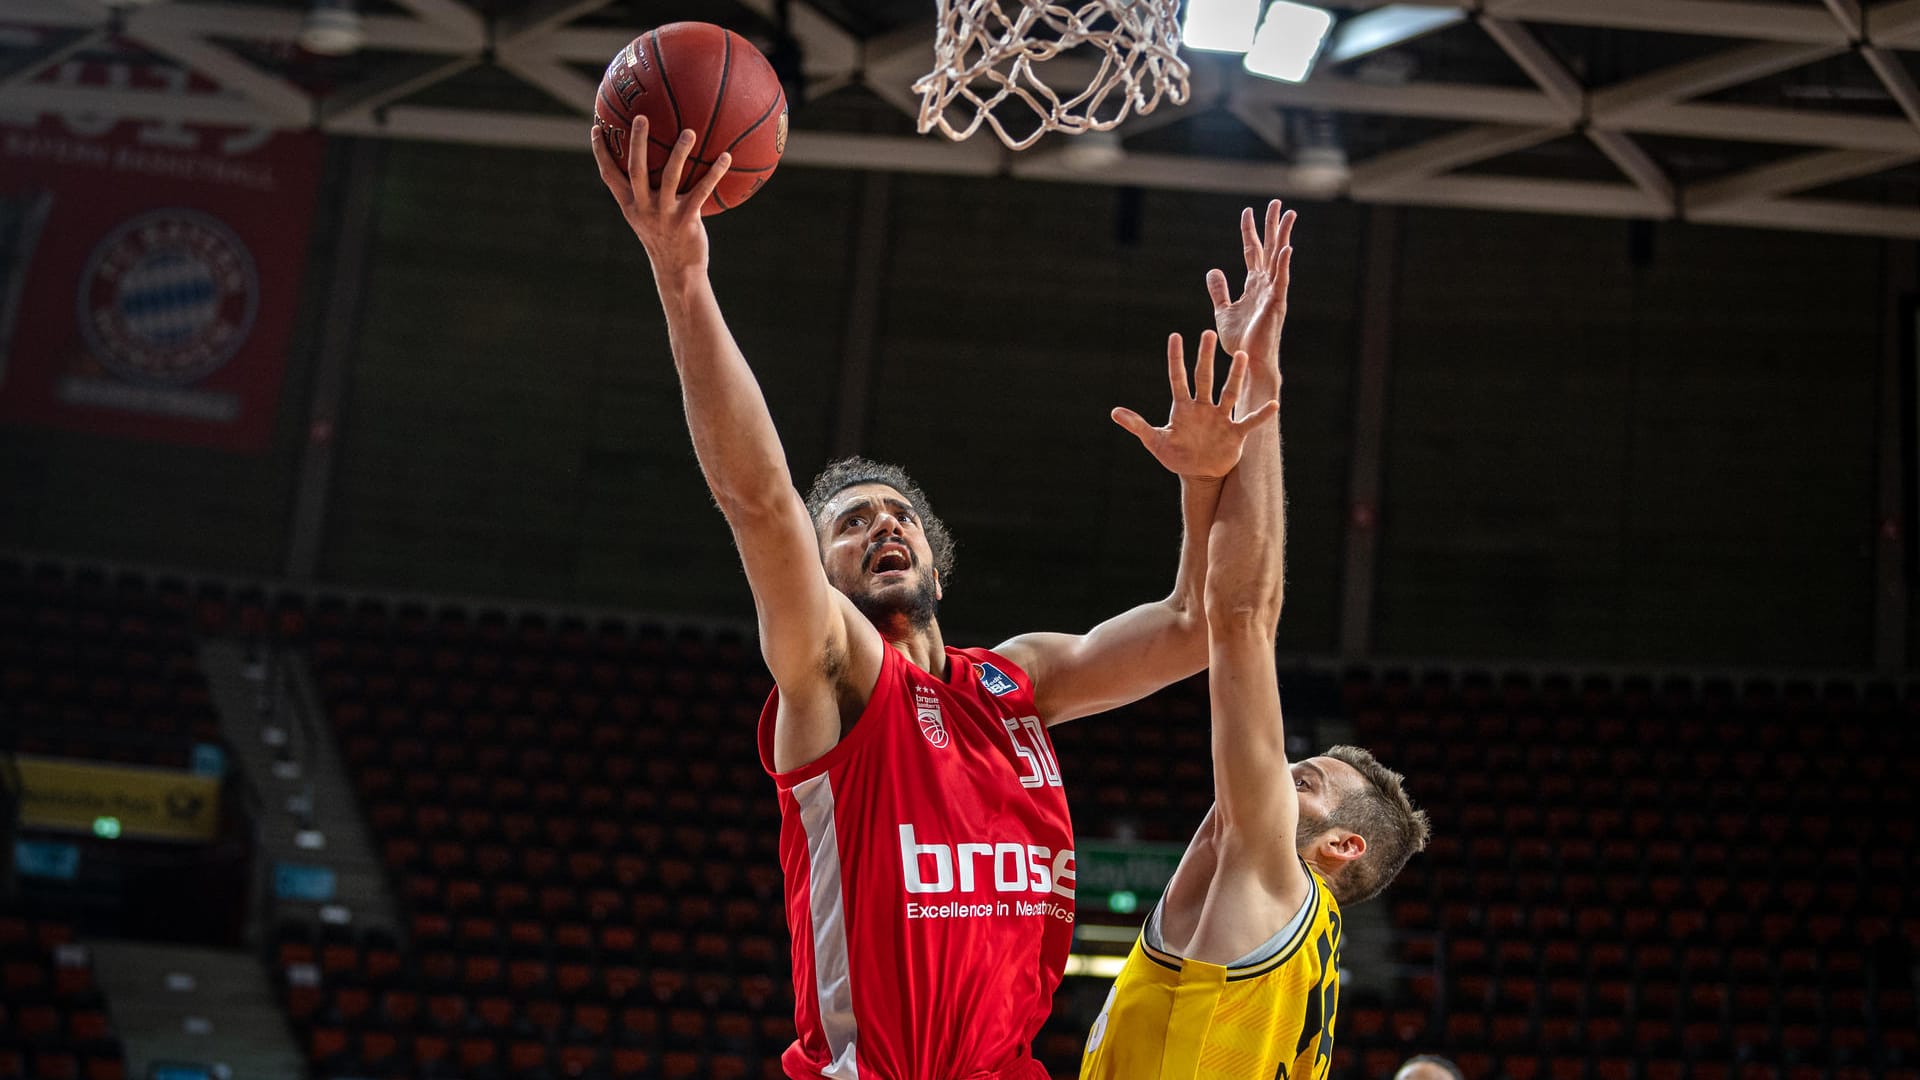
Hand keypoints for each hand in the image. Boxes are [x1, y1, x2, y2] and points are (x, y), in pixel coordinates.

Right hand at [591, 115, 731, 276]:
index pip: (609, 176)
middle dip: (637, 143)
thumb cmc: (665, 240)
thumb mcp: (649, 219)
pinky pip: (701, 192)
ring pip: (669, 177)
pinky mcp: (686, 221)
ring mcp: (664, 214)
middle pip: (635, 169)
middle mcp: (643, 208)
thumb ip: (646, 195)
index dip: (600, 152)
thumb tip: (655, 167)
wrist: (678, 272)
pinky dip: (714, 174)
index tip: (597, 127)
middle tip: (641, 117)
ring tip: (689, 132)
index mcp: (630, 206)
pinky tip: (726, 157)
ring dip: (679, 153)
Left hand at [1112, 330, 1279, 480]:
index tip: (1174, 337)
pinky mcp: (1235, 434)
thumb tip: (1114, 412)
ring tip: (1241, 355)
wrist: (1200, 474)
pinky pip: (1249, 421)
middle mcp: (1203, 408)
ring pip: (1229, 393)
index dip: (1176, 359)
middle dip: (1206, 357)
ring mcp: (1220, 419)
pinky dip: (1261, 415)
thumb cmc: (1177, 456)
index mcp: (1183, 408)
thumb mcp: (1156, 442)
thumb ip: (1138, 426)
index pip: (1178, 378)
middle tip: (1208, 333)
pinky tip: (1273, 404)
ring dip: (1235, 375)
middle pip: (1205, 378)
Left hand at [1207, 200, 1294, 363]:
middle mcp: (1266, 284)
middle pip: (1269, 247)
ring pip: (1279, 258)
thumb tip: (1214, 270)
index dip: (1249, 231)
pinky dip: (1284, 264)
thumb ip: (1219, 290)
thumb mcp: (1223, 310)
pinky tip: (1287, 248)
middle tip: (1276, 202)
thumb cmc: (1239, 340)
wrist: (1247, 360)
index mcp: (1253, 284)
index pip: (1252, 250)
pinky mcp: (1276, 304)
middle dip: (1271, 225)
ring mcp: (1273, 292)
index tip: (1247, 211)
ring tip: (1289, 215)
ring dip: (1283, 236)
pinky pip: (1281, 281)